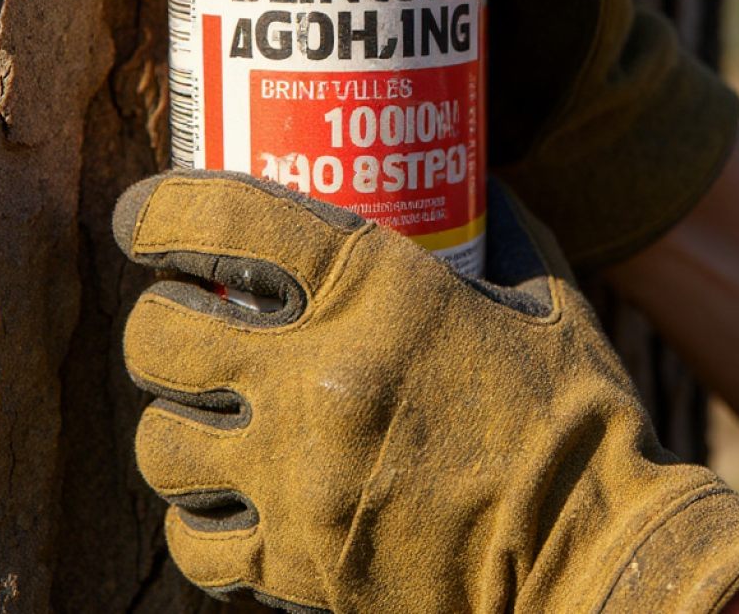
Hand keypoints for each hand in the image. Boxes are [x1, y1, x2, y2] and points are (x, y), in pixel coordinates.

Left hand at [114, 171, 738, 613]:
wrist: (597, 554)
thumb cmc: (575, 414)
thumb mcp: (543, 294)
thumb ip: (500, 226)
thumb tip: (479, 175)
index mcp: (375, 291)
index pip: (219, 218)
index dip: (155, 208)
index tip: (141, 217)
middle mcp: (319, 378)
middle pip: (155, 336)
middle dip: (156, 324)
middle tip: (187, 327)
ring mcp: (299, 478)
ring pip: (157, 444)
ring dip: (172, 423)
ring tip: (208, 417)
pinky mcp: (299, 564)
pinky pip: (192, 542)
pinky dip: (199, 517)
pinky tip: (233, 499)